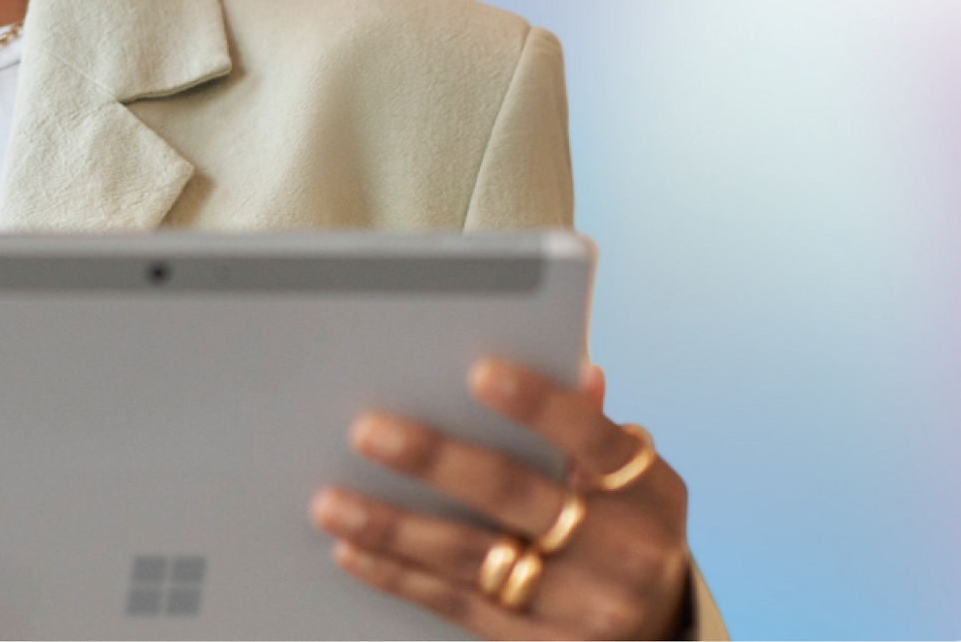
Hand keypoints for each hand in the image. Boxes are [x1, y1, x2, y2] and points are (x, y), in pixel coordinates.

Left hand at [310, 360, 690, 639]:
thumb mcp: (631, 483)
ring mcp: (583, 610)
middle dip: (437, 461)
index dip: (538, 404)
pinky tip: (352, 551)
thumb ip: (592, 429)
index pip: (592, 438)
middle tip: (367, 432)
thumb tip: (579, 370)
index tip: (478, 372)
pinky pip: (457, 607)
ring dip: (392, 528)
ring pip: (472, 558)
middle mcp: (622, 554)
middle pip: (516, 496)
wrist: (655, 634)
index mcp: (646, 494)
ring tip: (331, 502)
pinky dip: (399, 577)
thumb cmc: (623, 528)